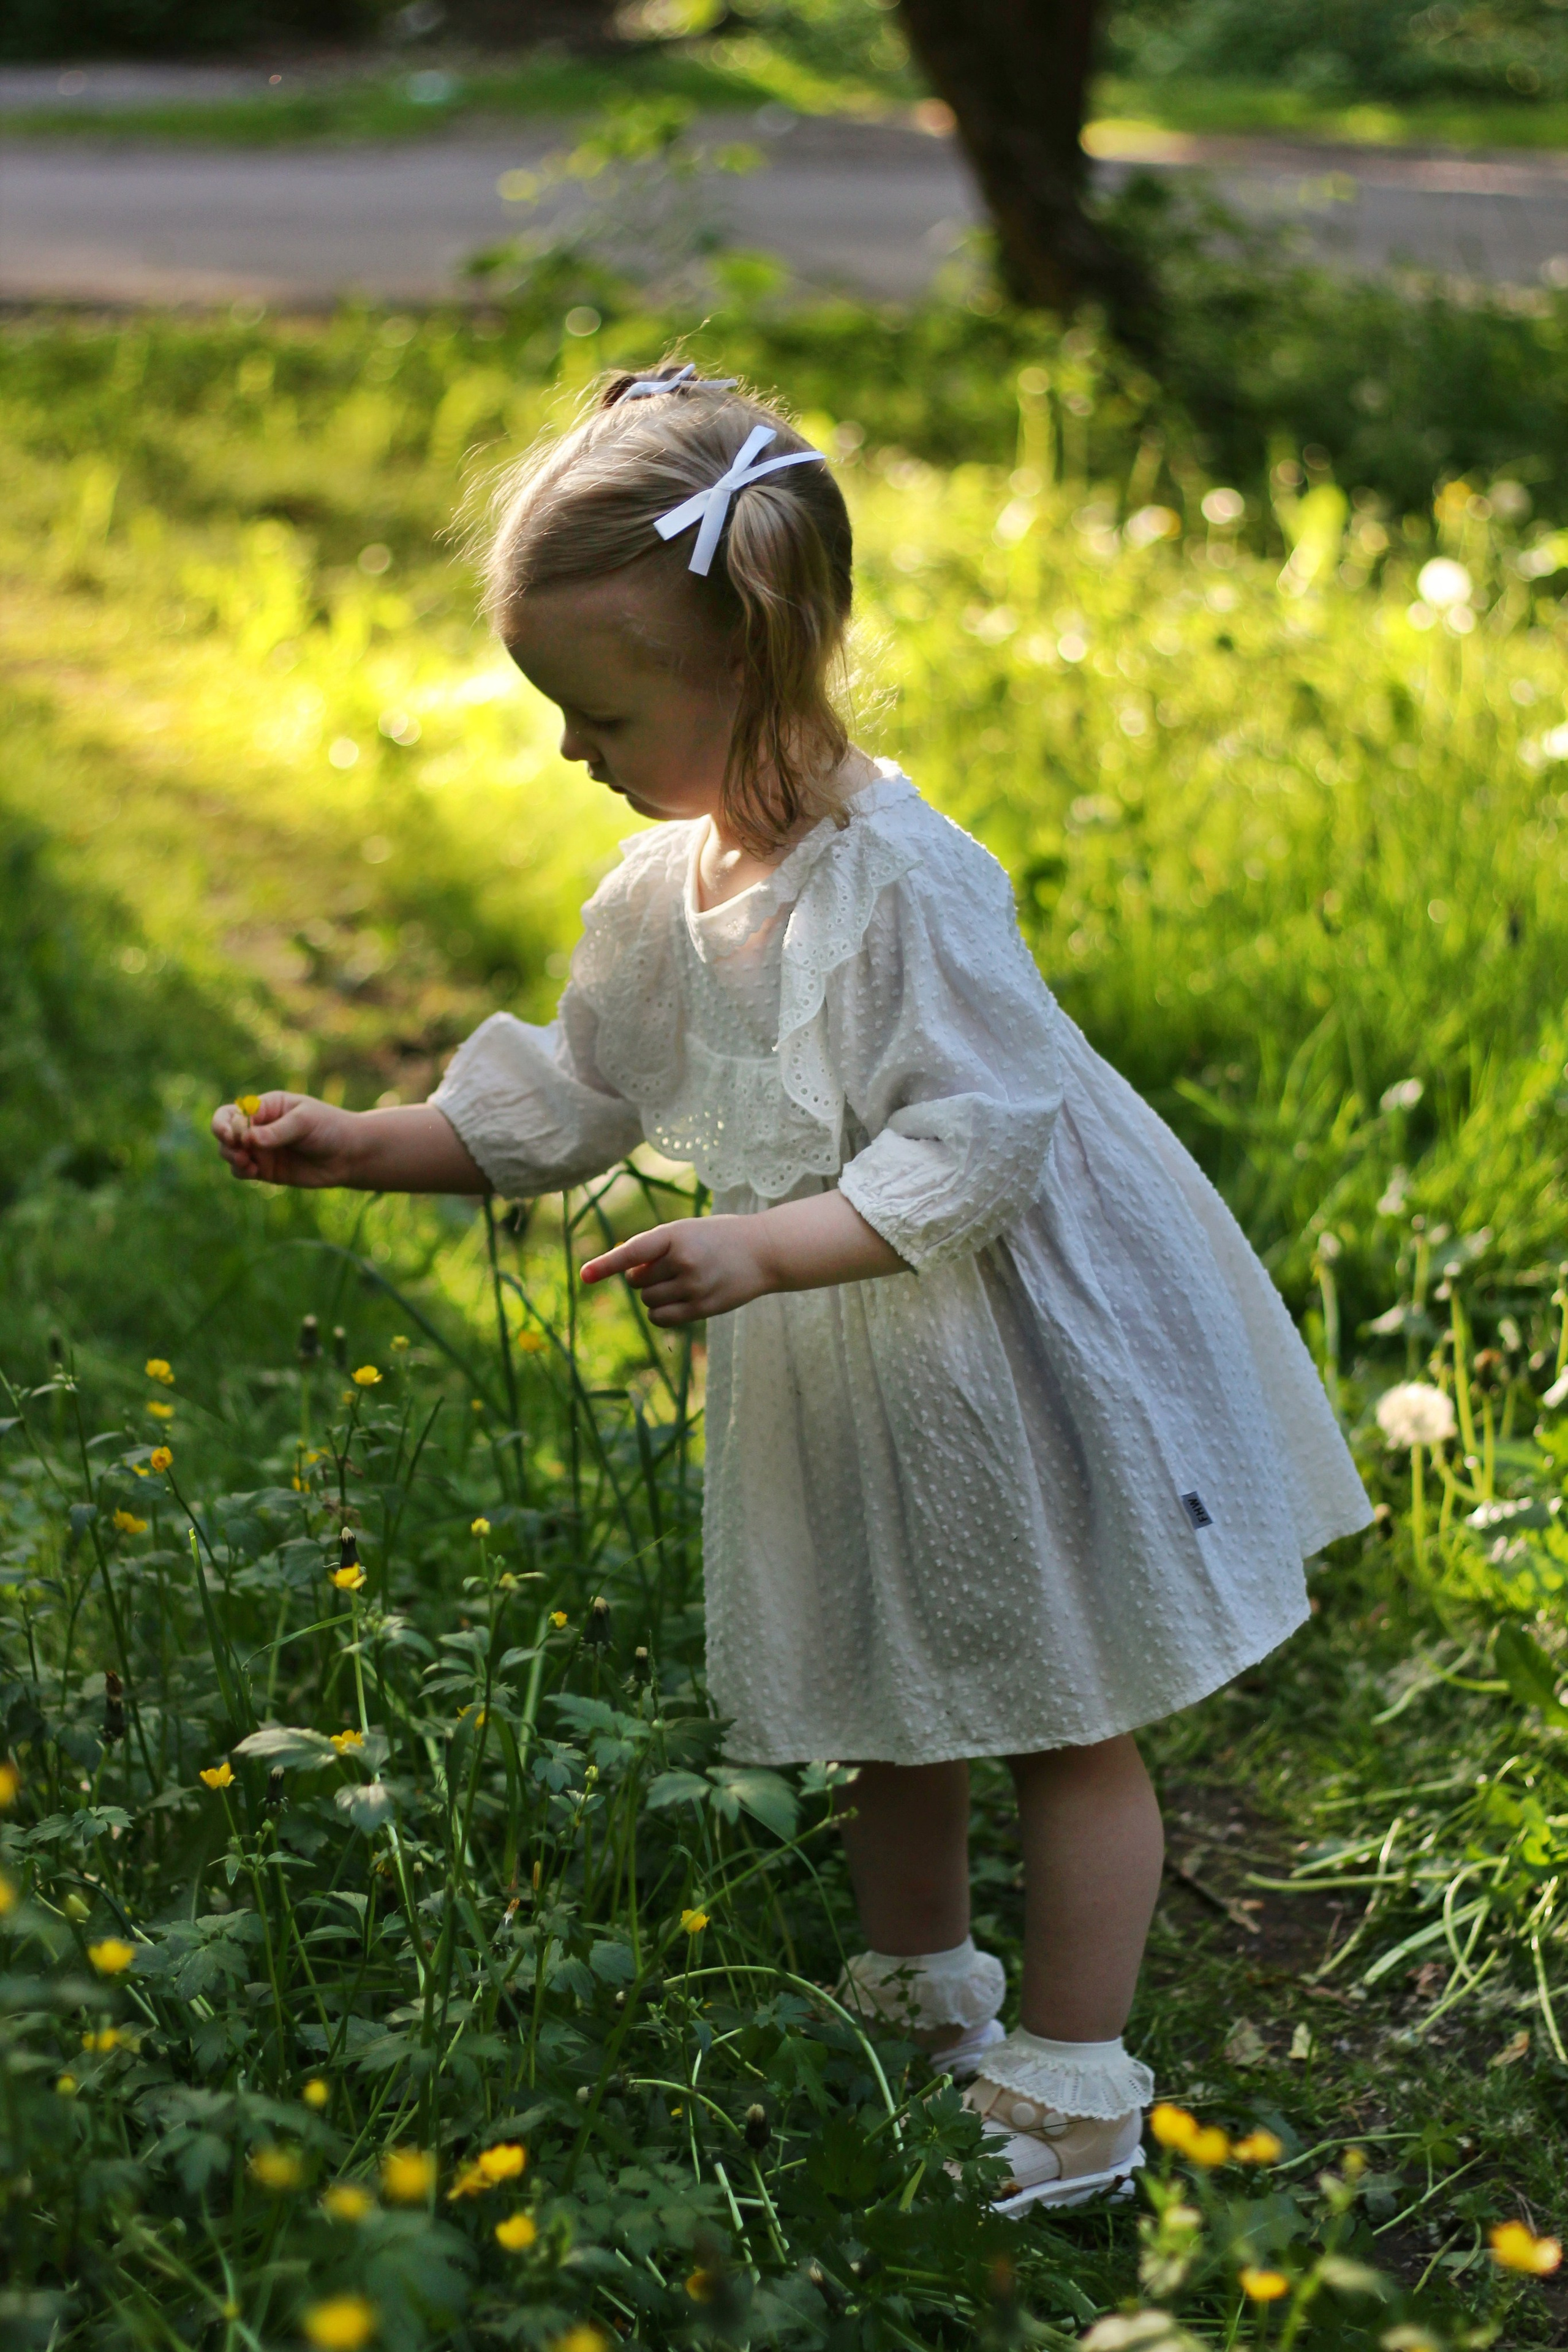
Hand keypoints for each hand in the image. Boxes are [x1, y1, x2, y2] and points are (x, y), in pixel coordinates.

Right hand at [211, 1092, 363, 1186]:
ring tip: (248, 1163)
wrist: (349, 1154)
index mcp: (266, 1107)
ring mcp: (261, 1149)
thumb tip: (248, 1139)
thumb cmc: (329, 1128)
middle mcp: (259, 1127)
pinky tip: (254, 1171)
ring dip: (232, 1158)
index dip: (225, 1124)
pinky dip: (241, 1171)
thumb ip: (277, 1131)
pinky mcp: (266, 1170)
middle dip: (226, 1143)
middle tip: (241, 1152)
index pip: (232, 1112)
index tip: (231, 1135)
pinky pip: (242, 1171)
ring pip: (230, 1153)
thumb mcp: (305, 1121)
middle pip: (225, 1133)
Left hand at [580, 1215, 771, 1326]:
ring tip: (677, 1281)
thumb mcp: (687, 1230)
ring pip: (648, 1301)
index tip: (585, 1275)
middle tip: (665, 1267)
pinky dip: (659, 1312)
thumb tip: (627, 1275)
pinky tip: (675, 1300)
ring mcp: (694, 1286)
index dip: (607, 1264)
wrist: (764, 1251)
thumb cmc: (719, 1237)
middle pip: (637, 1281)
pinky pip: (662, 1319)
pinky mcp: (703, 1308)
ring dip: (652, 1294)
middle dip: (642, 1276)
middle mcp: (684, 1261)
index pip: (634, 1251)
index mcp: (677, 1235)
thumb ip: (656, 1247)